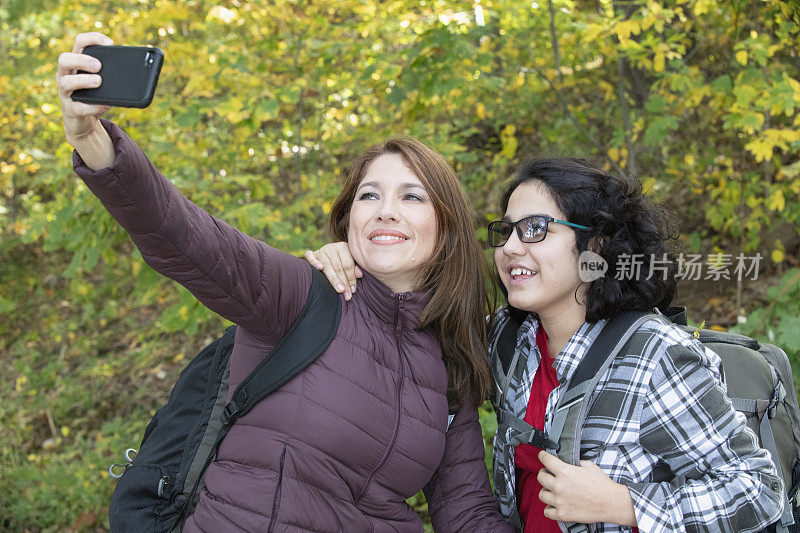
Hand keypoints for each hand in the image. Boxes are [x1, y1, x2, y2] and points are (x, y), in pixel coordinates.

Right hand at [57, 32, 115, 168]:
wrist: (83, 120)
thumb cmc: (94, 95)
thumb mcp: (103, 81)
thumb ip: (112, 73)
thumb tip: (136, 69)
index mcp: (76, 63)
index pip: (79, 43)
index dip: (92, 39)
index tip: (110, 43)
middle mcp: (66, 75)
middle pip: (64, 60)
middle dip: (81, 60)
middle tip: (98, 65)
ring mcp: (66, 93)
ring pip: (66, 83)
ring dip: (83, 81)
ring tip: (99, 81)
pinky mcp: (71, 110)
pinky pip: (79, 108)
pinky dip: (94, 107)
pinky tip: (106, 105)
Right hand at [304, 242, 361, 300]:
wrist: (327, 253)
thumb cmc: (341, 261)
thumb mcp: (350, 262)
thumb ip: (354, 268)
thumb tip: (360, 275)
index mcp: (343, 247)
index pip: (348, 265)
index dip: (351, 278)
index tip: (353, 290)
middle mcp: (332, 247)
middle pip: (338, 267)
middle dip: (343, 282)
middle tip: (347, 295)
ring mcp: (321, 250)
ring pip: (327, 265)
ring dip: (334, 279)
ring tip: (339, 290)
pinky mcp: (311, 254)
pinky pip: (310, 257)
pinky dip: (315, 262)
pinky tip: (320, 268)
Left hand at [537, 450, 636, 526]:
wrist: (612, 503)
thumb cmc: (602, 485)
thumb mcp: (589, 466)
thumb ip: (576, 463)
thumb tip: (570, 463)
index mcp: (565, 472)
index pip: (546, 460)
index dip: (542, 456)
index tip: (542, 455)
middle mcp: (559, 486)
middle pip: (540, 477)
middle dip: (543, 473)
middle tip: (548, 474)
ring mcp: (560, 501)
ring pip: (542, 494)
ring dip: (546, 491)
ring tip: (552, 490)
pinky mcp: (563, 514)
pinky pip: (547, 511)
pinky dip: (549, 508)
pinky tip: (554, 505)